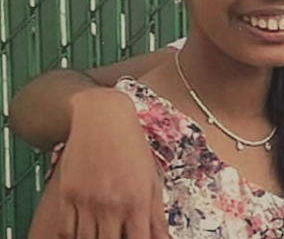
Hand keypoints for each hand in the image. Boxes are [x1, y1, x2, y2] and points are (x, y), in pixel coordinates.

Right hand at [54, 88, 167, 238]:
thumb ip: (156, 215)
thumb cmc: (131, 147)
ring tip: (101, 235)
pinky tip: (82, 235)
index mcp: (137, 200)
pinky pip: (65, 230)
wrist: (102, 118)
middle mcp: (111, 203)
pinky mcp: (67, 195)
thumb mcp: (151, 178)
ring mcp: (86, 200)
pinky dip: (72, 237)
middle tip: (116, 237)